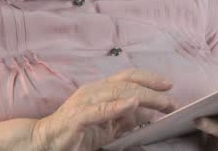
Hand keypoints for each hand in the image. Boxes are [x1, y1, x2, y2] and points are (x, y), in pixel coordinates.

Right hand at [31, 68, 176, 150]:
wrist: (45, 141)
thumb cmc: (76, 132)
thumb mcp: (107, 126)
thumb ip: (126, 118)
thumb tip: (149, 113)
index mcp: (100, 90)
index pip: (128, 77)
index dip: (149, 78)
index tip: (169, 85)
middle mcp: (94, 90)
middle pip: (127, 83)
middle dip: (152, 89)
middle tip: (171, 100)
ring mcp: (85, 102)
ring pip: (117, 92)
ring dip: (142, 96)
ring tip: (160, 102)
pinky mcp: (77, 118)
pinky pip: (99, 111)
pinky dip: (116, 106)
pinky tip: (132, 104)